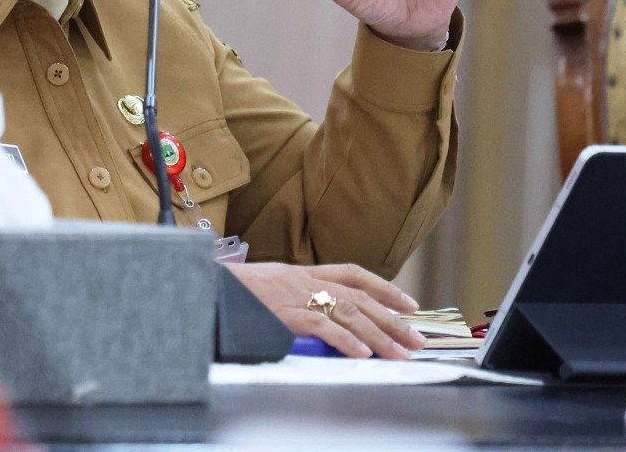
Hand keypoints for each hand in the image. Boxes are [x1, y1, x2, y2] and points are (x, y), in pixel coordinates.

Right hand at [228, 262, 425, 359]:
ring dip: (378, 335)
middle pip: (360, 298)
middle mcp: (305, 280)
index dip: (384, 288)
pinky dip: (344, 340)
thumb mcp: (272, 285)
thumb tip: (323, 320)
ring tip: (398, 354)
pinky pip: (322, 326)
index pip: (353, 274)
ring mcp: (296, 295)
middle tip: (417, 339)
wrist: (208, 284)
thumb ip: (298, 297)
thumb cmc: (236, 289)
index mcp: (303, 271)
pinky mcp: (285, 312)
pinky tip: (361, 354)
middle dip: (393, 319)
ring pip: (348, 313)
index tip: (409, 304)